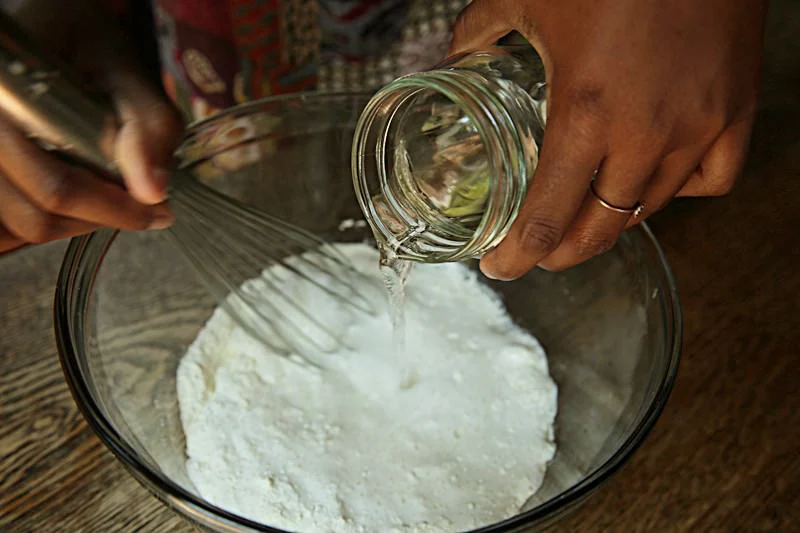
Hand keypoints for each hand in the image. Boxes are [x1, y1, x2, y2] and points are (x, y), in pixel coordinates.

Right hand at [0, 0, 182, 253]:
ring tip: (110, 200)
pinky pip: (6, 221)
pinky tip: (79, 201)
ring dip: (72, 223)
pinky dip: (46, 218)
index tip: (158, 214)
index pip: (54, 187)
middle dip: (96, 219)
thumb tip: (153, 192)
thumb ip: (148, 127)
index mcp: (8, 105)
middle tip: (142, 210)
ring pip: (17, 225)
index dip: (112, 210)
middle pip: (32, 216)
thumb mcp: (127, 73)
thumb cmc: (87, 43)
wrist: (56, 26)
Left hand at [450, 0, 766, 277]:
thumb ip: (482, 31)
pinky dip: (678, 191)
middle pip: (600, 228)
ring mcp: (698, 128)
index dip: (520, 254)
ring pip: (649, 208)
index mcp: (586, 111)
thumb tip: (458, 56)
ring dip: (613, 223)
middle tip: (541, 254)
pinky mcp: (736, 112)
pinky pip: (711, 180)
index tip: (503, 268)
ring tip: (588, 219)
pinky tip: (654, 179)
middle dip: (564, 251)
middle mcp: (645, 134)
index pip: (547, 214)